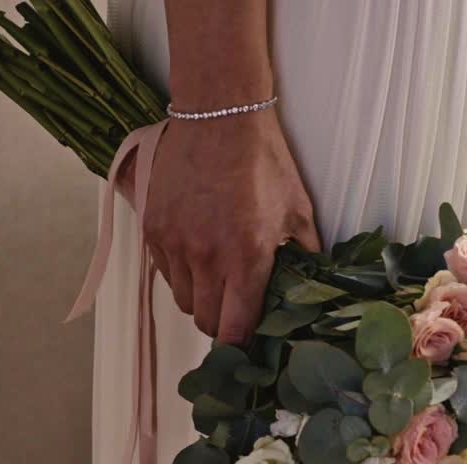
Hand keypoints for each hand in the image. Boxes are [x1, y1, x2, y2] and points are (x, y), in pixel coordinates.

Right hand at [137, 109, 319, 343]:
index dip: (242, 343)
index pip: (234, 329)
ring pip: (183, 300)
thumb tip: (313, 284)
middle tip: (235, 310)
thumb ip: (305, 253)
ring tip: (217, 279)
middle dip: (222, 324)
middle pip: (205, 322)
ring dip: (200, 299)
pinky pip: (165, 273)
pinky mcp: (153, 230)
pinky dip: (181, 274)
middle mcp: (206, 258)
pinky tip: (198, 256)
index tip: (249, 339)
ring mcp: (175, 245)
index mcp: (246, 258)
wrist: (218, 116)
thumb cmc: (263, 161)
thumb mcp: (298, 209)